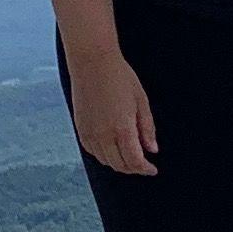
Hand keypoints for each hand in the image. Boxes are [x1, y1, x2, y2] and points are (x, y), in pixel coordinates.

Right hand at [70, 47, 159, 177]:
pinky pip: (93, 152)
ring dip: (119, 164)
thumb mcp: (141, 101)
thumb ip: (147, 128)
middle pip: (121, 165)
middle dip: (134, 169)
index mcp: (122, 129)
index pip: (135, 161)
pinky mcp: (81, 129)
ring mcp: (90, 133)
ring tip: (130, 158)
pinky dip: (104, 156)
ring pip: (106, 161)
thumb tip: (152, 149)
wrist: (92, 62)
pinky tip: (112, 150)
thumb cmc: (119, 76)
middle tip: (143, 165)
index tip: (152, 169)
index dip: (145, 169)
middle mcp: (104, 135)